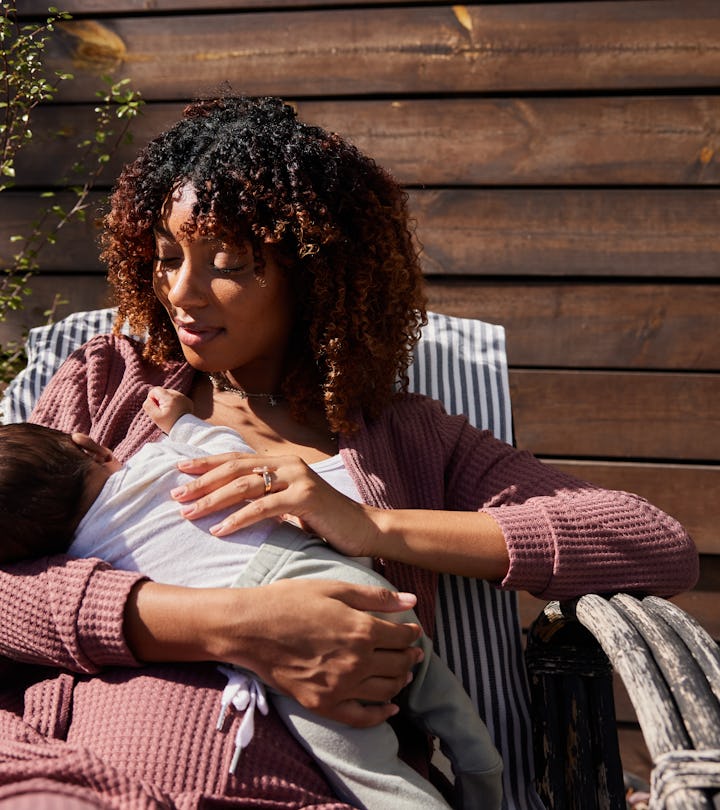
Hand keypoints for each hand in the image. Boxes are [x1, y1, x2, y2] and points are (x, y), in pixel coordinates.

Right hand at [126, 578, 422, 726]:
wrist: (250, 628)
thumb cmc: (290, 601)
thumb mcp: (334, 588)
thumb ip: (376, 597)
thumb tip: (411, 601)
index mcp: (362, 629)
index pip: (402, 637)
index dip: (412, 633)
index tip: (413, 631)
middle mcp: (357, 661)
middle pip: (399, 664)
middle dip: (410, 656)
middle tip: (413, 652)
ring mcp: (341, 686)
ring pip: (387, 690)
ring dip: (400, 680)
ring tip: (403, 672)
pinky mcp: (324, 704)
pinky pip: (362, 717)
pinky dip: (381, 715)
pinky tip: (391, 708)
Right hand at [143, 386, 193, 433]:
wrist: (185, 431)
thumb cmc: (169, 424)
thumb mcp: (155, 417)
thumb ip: (148, 405)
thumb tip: (149, 399)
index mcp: (169, 397)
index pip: (155, 390)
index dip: (152, 399)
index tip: (156, 408)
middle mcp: (178, 395)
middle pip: (163, 392)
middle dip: (160, 400)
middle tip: (163, 412)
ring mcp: (184, 397)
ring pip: (170, 395)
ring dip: (167, 402)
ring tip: (170, 413)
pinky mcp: (188, 401)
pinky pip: (177, 398)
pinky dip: (174, 403)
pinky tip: (175, 412)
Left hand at [172, 451, 381, 557]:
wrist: (364, 529)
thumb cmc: (325, 520)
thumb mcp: (290, 503)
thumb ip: (267, 496)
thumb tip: (230, 502)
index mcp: (282, 462)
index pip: (237, 459)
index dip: (207, 463)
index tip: (179, 470)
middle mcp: (288, 464)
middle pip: (235, 469)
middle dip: (202, 482)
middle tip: (176, 495)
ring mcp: (298, 479)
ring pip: (244, 486)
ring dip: (213, 501)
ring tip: (189, 514)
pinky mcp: (305, 498)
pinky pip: (263, 508)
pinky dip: (238, 519)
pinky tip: (220, 530)